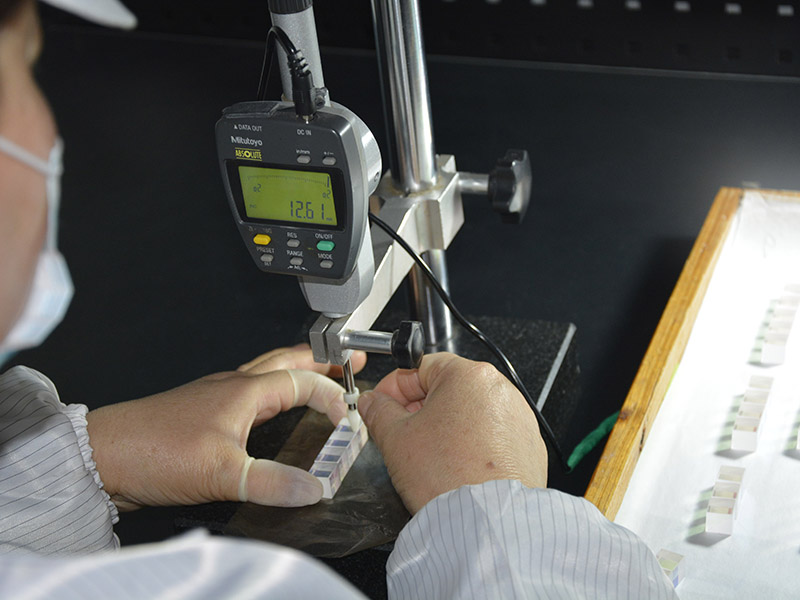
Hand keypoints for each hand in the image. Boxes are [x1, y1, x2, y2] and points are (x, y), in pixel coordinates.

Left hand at [86, 344, 365, 510]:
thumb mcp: (221, 473)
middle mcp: (233, 386)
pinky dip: (273, 390)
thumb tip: (315, 488)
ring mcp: (216, 396)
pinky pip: (250, 390)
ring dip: (298, 370)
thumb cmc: (154, 451)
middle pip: (287, 361)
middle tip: (348, 360)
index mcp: (244, 391)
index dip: (332, 396)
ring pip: (268, 372)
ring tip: (318, 375)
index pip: (303, 382)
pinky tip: (270, 409)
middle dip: (321, 360)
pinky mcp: (203, 413)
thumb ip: (272, 482)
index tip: (348, 420)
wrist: (103, 456)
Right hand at [358, 352, 546, 513]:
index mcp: (468, 376)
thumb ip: (378, 412)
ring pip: (470, 412)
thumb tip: (373, 402)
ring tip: (429, 456)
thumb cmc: (448, 478)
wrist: (485, 523)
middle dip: (420, 408)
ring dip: (446, 427)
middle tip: (400, 433)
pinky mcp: (527, 445)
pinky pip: (492, 435)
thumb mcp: (396, 439)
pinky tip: (456, 466)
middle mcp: (499, 390)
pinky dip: (473, 445)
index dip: (394, 387)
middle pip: (447, 388)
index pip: (420, 366)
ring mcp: (518, 418)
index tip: (382, 404)